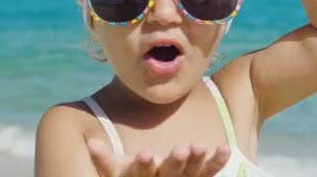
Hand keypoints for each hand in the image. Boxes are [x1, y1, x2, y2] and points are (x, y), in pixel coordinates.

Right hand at [87, 139, 230, 176]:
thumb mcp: (117, 172)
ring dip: (197, 161)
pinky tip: (226, 148)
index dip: (143, 166)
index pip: (141, 174)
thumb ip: (104, 160)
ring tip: (199, 145)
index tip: (145, 154)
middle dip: (174, 163)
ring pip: (192, 174)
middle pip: (170, 175)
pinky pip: (210, 173)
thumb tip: (90, 143)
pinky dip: (218, 162)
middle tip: (180, 150)